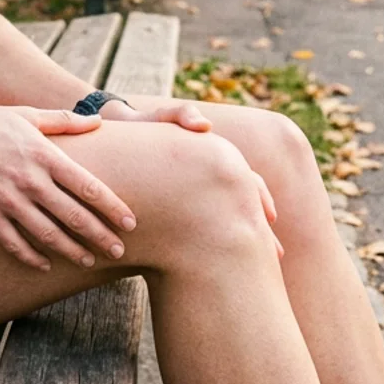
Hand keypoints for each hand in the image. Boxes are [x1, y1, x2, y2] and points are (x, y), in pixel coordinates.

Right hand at [0, 106, 134, 271]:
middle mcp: (29, 180)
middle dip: (99, 236)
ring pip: (47, 234)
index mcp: (44, 155)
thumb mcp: (27, 115)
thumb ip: (64, 121)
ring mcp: (7, 200)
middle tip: (118, 251)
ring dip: (71, 251)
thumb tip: (97, 120)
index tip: (130, 222)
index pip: (88, 186)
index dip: (112, 207)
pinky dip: (31, 257)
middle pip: (73, 215)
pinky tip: (45, 265)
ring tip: (88, 261)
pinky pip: (13, 243)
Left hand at [98, 100, 283, 258]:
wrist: (108, 142)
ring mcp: (191, 199)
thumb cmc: (137, 129)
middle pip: (244, 206)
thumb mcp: (157, 118)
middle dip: (260, 230)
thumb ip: (181, 115)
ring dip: (242, 241)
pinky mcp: (172, 214)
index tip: (270, 221)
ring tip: (254, 268)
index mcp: (211, 162)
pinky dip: (212, 247)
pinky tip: (215, 267)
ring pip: (225, 221)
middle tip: (275, 256)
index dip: (261, 199)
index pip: (247, 181)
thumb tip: (205, 125)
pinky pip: (197, 232)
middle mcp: (207, 181)